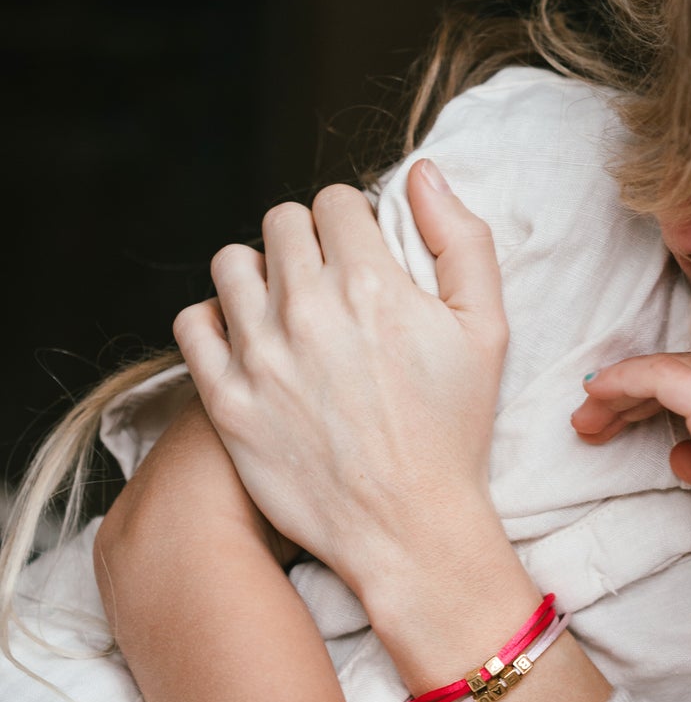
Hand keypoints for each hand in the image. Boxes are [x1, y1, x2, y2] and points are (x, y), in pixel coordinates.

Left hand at [172, 164, 508, 594]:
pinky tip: (249, 343)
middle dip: (306, 241)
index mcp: (372, 285)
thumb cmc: (453, 432)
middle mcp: (308, 311)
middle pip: (279, 222)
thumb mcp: (487, 329)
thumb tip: (422, 173)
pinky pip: (192, 324)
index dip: (352, 223)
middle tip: (327, 283)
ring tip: (284, 309)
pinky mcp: (227, 401)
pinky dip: (215, 323)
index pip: (335, 202)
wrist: (410, 528)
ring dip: (258, 275)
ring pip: (230, 264)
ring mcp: (260, 356)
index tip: (362, 256)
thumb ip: (461, 240)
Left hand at [571, 352, 690, 557]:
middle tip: (597, 420)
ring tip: (587, 423)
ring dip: (620, 395)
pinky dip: (620, 384)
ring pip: (665, 370)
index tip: (628, 420)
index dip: (662, 398)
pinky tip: (595, 401)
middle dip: (634, 394)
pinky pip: (655, 377)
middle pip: (683, 371)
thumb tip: (678, 456)